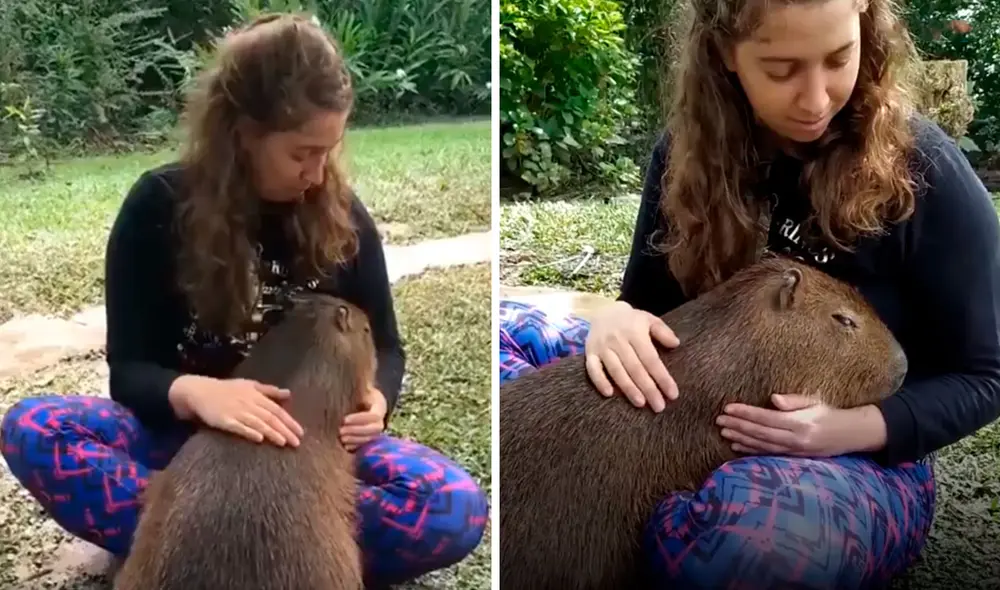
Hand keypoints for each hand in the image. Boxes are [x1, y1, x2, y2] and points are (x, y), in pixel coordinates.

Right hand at [170, 375, 303, 447]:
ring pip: (258, 423)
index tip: (300, 432)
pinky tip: (259, 439)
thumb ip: (269, 391)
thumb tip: (288, 393)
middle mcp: (249, 403)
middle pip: (270, 418)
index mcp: (256, 395)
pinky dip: (249, 432)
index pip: (277, 410)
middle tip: (296, 443)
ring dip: (271, 433)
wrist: (200, 391)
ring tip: (283, 442)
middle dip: (285, 430)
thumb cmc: (227, 389)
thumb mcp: (249, 385)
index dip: (289, 421)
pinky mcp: (224, 420)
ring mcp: (236, 412)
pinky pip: (238, 427)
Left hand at [340, 386, 386, 451]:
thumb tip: (351, 383)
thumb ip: (356, 388)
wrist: (358, 401)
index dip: (360, 419)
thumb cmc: (355, 392)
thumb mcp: (358, 387)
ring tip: (341, 438)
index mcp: (380, 405)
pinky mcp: (370, 440)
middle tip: (340, 431)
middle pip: (375, 429)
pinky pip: (367, 447)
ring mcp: (377, 431)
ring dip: (356, 440)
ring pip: (372, 439)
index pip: (374, 415)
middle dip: (357, 431)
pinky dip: (356, 448)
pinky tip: (345, 446)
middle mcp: (382, 419)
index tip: (344, 419)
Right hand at [584, 301, 679, 411]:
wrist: (603, 310)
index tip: (672, 394)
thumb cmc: (631, 320)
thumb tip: (676, 344)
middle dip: (648, 389)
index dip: (662, 377)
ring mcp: (602, 347)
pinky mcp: (590, 352)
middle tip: (659, 406)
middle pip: (635, 368)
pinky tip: (609, 394)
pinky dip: (600, 381)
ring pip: (616, 370)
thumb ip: (663, 331)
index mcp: (635, 332)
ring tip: (640, 403)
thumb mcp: (649, 320)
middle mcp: (618, 340)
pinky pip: (593, 369)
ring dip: (628, 388)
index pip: (650, 359)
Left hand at [715, 394, 882, 456]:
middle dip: (738, 426)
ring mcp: (794, 451)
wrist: (850, 435)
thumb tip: (773, 398)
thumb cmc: (829, 413)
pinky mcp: (793, 458)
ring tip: (724, 431)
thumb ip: (794, 401)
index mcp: (800, 423)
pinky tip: (737, 445)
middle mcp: (796, 439)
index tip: (728, 408)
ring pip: (762, 445)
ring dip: (741, 438)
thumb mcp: (815, 402)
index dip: (746, 413)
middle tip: (719, 420)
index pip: (767, 418)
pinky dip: (751, 450)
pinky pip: (768, 454)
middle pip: (760, 433)